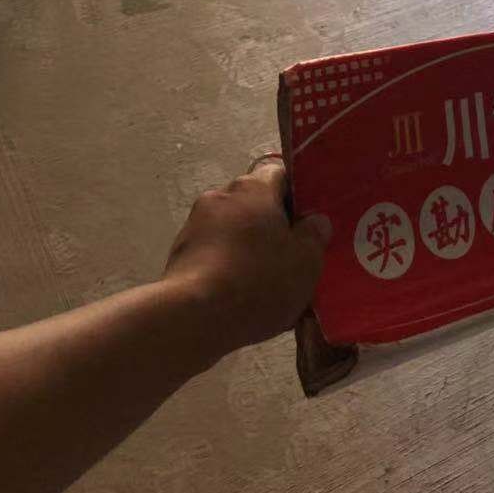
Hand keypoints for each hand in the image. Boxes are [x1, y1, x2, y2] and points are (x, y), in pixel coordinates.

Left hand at [163, 158, 326, 361]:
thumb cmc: (258, 280)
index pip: (280, 174)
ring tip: (263, 283)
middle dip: (270, 226)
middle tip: (289, 256)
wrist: (193, 318)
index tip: (308, 222)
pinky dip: (225, 267)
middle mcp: (220, 196)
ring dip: (246, 247)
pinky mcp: (178, 255)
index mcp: (253, 188)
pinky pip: (212, 254)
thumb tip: (315, 221)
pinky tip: (237, 297)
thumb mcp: (305, 261)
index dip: (296, 195)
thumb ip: (314, 236)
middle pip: (253, 203)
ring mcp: (194, 225)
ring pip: (231, 230)